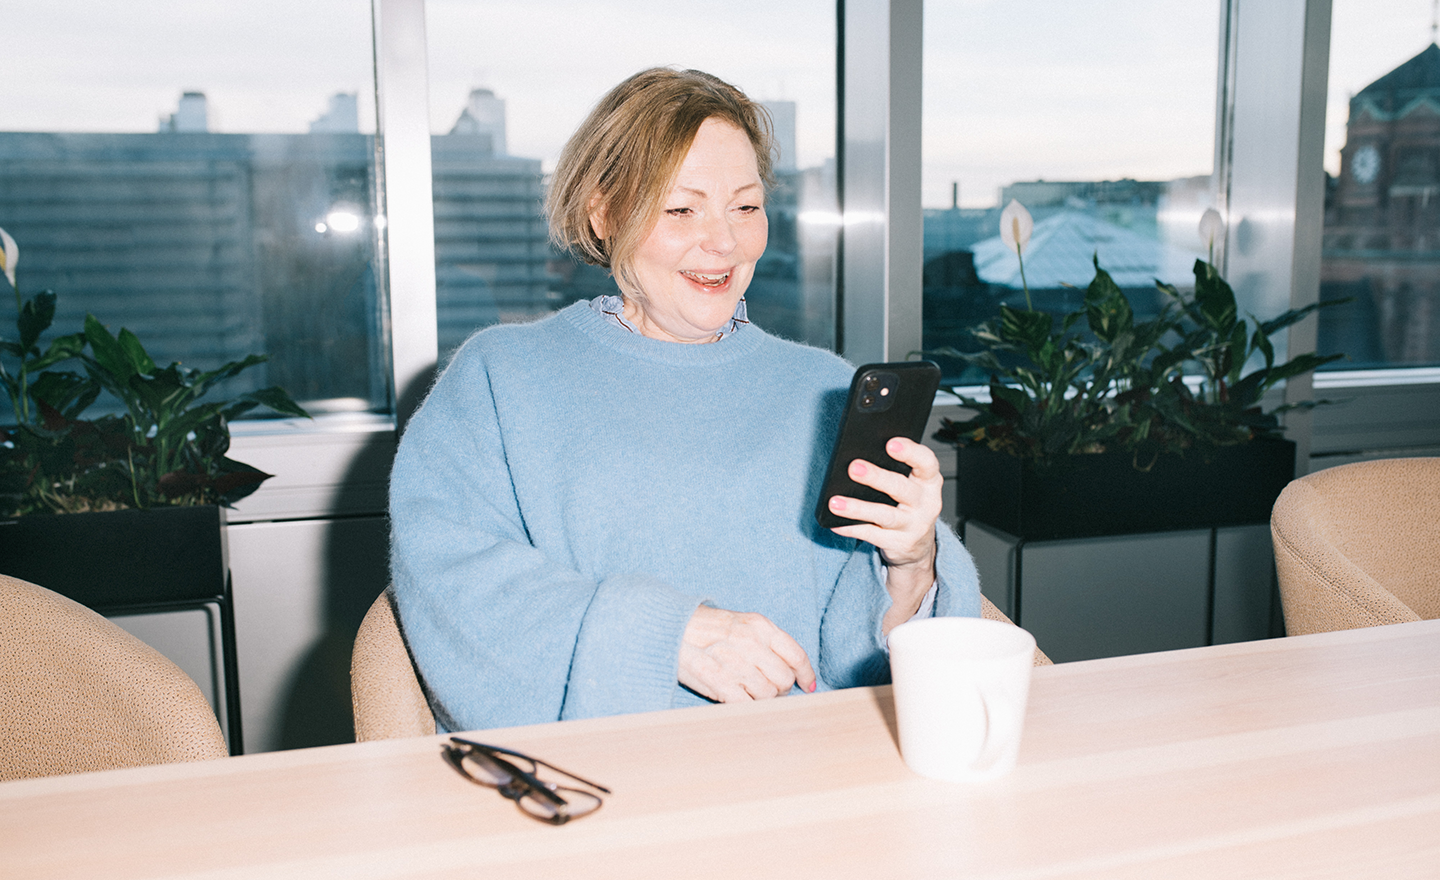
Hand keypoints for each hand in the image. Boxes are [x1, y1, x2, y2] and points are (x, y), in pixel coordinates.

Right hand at [678, 605, 816, 701]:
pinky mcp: (720, 683)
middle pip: (784, 679)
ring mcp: (736, 664)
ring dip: (762, 699)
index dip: (805, 674)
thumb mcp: (742, 623)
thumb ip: (767, 641)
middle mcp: (751, 644)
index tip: (807, 685)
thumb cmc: (706, 628)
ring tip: (748, 691)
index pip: (796, 655)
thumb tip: (792, 669)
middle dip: (780, 688)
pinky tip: (739, 699)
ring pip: (768, 695)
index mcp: (760, 626)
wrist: (669, 629)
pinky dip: (747, 707)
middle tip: (767, 687)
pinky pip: (747, 705)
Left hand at [826, 436, 941, 629]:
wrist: (919, 546)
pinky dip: (851, 528)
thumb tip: (859, 459)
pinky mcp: (899, 544)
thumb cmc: (909, 505)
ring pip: (884, 515)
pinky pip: (871, 535)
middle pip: (901, 488)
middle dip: (876, 477)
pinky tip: (835, 522)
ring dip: (858, 508)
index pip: (926, 462)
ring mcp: (914, 526)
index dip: (910, 452)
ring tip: (835, 502)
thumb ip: (896, 470)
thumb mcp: (912, 485)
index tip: (890, 443)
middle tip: (853, 468)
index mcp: (930, 482)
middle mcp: (926, 503)